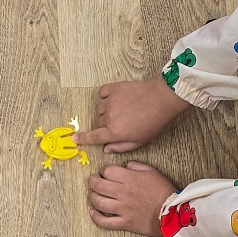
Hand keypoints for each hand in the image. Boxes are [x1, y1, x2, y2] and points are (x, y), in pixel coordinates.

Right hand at [74, 78, 189, 153]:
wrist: (162, 99)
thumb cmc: (154, 122)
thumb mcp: (140, 141)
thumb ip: (121, 146)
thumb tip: (106, 148)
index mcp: (115, 132)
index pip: (93, 137)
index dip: (83, 139)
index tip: (75, 138)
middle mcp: (109, 117)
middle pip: (98, 123)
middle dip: (105, 125)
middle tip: (121, 123)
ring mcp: (110, 101)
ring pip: (100, 109)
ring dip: (106, 111)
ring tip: (122, 110)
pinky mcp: (114, 88)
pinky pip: (102, 93)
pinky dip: (106, 96)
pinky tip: (116, 98)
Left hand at [88, 162, 178, 235]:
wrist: (174, 213)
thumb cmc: (164, 191)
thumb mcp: (152, 171)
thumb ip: (136, 166)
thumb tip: (125, 166)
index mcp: (129, 178)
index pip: (107, 171)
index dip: (105, 171)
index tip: (106, 173)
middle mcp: (122, 192)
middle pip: (98, 185)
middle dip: (93, 181)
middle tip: (94, 181)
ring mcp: (122, 208)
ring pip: (98, 202)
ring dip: (93, 197)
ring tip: (94, 195)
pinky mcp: (124, 222)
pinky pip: (105, 222)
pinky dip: (96, 217)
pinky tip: (93, 212)